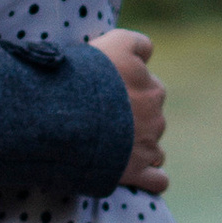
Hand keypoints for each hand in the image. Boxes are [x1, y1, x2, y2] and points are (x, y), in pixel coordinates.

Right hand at [88, 29, 166, 194]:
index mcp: (147, 79)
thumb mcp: (109, 44)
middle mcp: (153, 108)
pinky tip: (137, 175)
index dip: (132, 83)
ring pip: (154, 142)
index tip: (112, 88)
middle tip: (102, 118)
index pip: (149, 78)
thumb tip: (148, 51)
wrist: (64, 116)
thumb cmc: (80, 77)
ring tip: (109, 147)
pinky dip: (150, 178)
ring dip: (139, 145)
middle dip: (135, 115)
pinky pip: (158, 179)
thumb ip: (133, 43)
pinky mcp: (138, 170)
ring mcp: (148, 141)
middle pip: (151, 109)